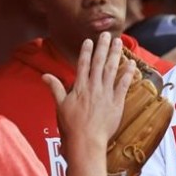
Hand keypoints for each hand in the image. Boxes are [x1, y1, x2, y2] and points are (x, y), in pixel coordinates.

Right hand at [43, 32, 133, 146]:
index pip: (83, 65)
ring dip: (115, 54)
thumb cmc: (72, 126)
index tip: (89, 41)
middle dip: (102, 47)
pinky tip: (131, 63)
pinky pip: (123, 84)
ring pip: (111, 69)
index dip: (86, 51)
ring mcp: (106, 94)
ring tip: (119, 42)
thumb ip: (55, 88)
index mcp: (80, 87)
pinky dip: (127, 73)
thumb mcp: (60, 106)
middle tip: (106, 34)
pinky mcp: (117, 102)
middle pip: (99, 63)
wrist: (87, 140)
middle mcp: (94, 87)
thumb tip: (45, 76)